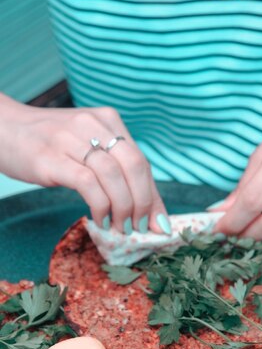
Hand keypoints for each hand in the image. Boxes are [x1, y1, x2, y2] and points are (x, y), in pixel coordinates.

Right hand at [0, 94, 169, 233]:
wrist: (3, 129)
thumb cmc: (48, 143)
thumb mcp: (85, 147)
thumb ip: (114, 170)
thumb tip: (146, 209)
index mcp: (108, 120)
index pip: (142, 162)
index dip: (154, 196)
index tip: (160, 224)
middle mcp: (93, 125)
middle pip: (135, 166)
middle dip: (144, 203)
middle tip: (140, 228)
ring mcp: (71, 140)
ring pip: (114, 176)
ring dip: (123, 209)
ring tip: (120, 228)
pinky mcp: (51, 158)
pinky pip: (88, 184)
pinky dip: (101, 206)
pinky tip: (100, 220)